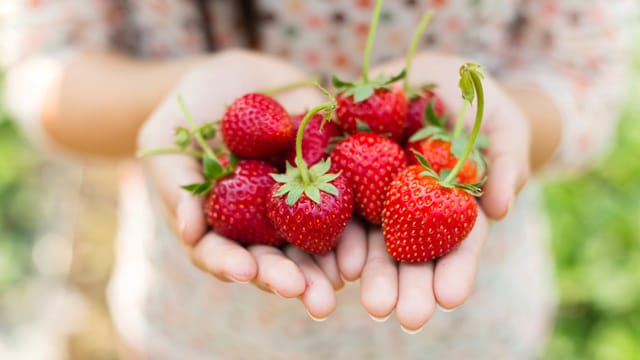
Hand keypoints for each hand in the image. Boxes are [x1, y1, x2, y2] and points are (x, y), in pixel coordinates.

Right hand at [137, 49, 367, 318]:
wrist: (237, 77)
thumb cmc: (187, 111)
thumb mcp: (165, 142)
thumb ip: (173, 184)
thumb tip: (188, 230)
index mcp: (218, 222)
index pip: (221, 253)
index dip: (230, 264)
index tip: (243, 271)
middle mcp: (258, 223)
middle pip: (272, 259)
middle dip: (289, 278)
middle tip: (309, 297)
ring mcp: (294, 203)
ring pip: (311, 243)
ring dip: (327, 266)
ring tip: (341, 281)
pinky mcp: (326, 178)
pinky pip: (341, 204)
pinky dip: (352, 227)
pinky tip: (362, 246)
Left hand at [353, 52, 530, 330]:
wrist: (429, 78)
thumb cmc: (477, 103)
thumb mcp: (502, 126)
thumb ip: (505, 162)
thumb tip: (501, 209)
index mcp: (452, 205)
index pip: (457, 245)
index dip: (455, 271)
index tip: (450, 299)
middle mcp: (411, 208)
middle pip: (410, 253)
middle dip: (408, 286)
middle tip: (407, 317)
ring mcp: (375, 192)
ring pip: (370, 238)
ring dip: (370, 273)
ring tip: (371, 305)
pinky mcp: (344, 169)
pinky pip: (334, 201)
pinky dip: (334, 232)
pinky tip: (334, 261)